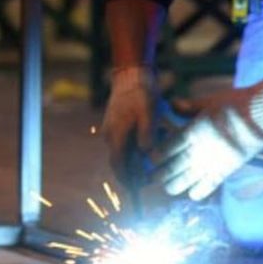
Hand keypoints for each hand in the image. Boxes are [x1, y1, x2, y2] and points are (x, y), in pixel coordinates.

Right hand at [102, 66, 156, 182]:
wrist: (131, 74)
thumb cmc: (141, 92)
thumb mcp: (149, 112)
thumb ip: (147, 133)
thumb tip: (147, 153)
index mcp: (116, 135)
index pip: (118, 165)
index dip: (127, 179)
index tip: (136, 190)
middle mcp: (110, 135)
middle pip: (119, 161)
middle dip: (132, 173)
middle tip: (147, 181)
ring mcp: (112, 128)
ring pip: (123, 151)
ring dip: (135, 159)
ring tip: (152, 163)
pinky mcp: (116, 122)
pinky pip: (124, 141)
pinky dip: (134, 147)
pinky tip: (150, 144)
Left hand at [151, 81, 262, 201]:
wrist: (262, 114)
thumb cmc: (236, 102)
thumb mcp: (210, 100)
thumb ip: (189, 106)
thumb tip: (171, 104)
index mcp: (193, 130)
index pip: (167, 148)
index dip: (157, 155)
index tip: (151, 158)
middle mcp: (199, 149)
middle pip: (173, 167)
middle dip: (160, 174)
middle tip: (152, 177)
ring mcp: (212, 162)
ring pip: (186, 180)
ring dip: (174, 185)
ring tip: (168, 188)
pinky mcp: (226, 170)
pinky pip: (208, 187)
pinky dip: (198, 192)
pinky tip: (192, 194)